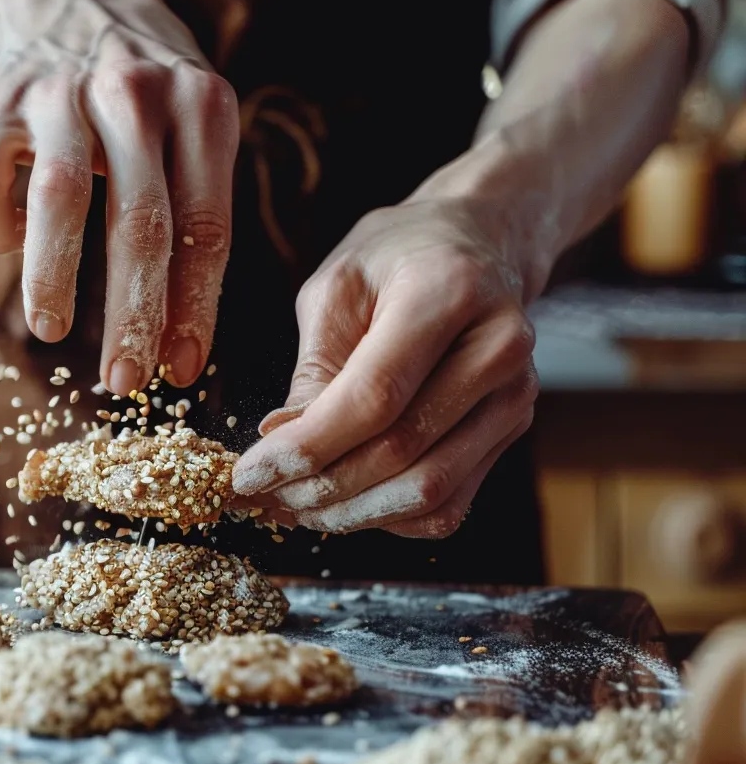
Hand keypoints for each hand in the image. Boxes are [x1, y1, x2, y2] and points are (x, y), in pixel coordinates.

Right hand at [0, 0, 238, 394]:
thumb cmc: (150, 92)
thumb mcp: (197, 130)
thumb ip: (194, 219)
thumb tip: (177, 343)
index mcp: (201, 109)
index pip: (205, 227)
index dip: (194, 308)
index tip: (182, 369)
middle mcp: (135, 94)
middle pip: (140, 223)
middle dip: (133, 313)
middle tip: (125, 378)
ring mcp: (61, 92)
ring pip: (59, 199)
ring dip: (54, 278)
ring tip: (53, 330)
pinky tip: (12, 245)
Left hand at [232, 195, 539, 537]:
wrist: (474, 245)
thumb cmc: (394, 260)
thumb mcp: (336, 290)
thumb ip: (314, 370)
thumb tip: (280, 446)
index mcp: (448, 292)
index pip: (375, 396)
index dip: (308, 447)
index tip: (249, 474)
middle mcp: (497, 347)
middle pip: (401, 451)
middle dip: (321, 487)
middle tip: (264, 495)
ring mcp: (513, 394)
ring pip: (429, 490)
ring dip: (352, 513)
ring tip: (295, 505)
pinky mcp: (511, 430)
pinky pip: (449, 504)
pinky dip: (389, 518)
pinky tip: (343, 505)